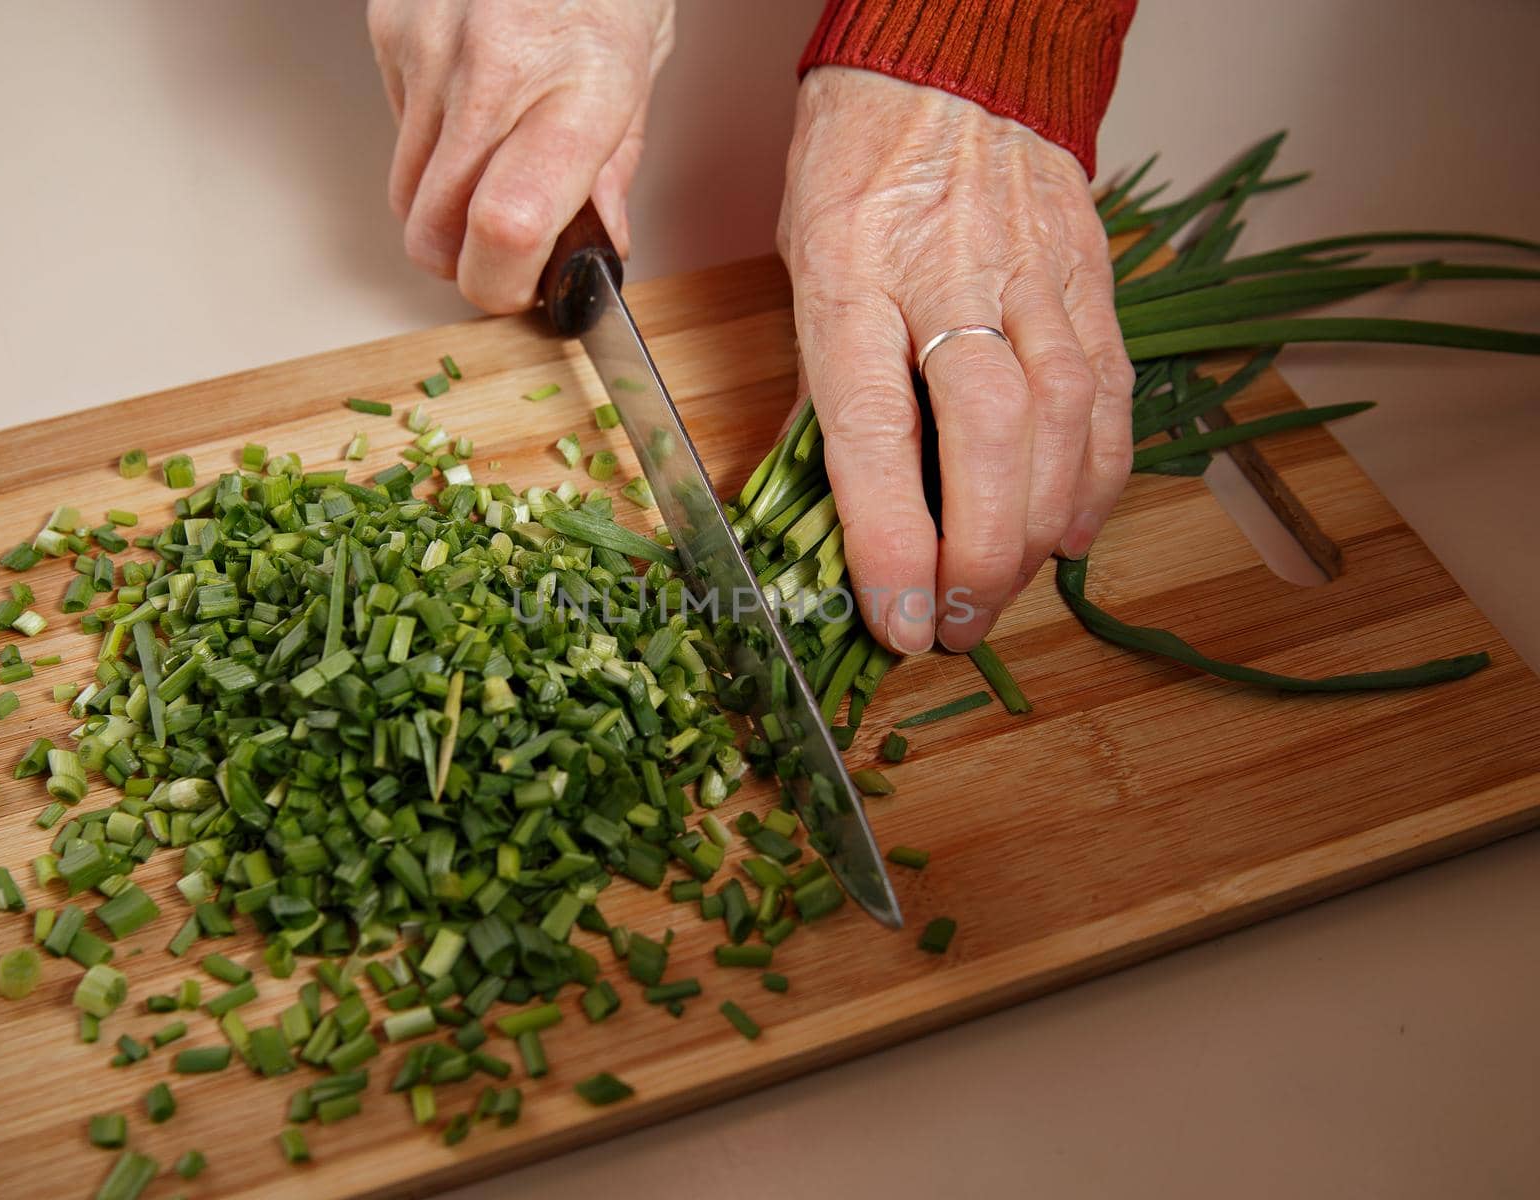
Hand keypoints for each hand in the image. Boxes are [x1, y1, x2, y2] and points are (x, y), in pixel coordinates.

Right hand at [367, 0, 673, 310]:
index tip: (524, 291)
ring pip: (406, 195)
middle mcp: (492, 75)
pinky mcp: (389, 33)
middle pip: (435, 234)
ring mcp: (428, 52)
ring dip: (446, 211)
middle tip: (509, 253)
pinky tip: (472, 105)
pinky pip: (396, 131)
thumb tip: (597, 246)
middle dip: (467, 266)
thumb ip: (613, 169)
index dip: (503, 286)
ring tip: (495, 170)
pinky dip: (430, 145)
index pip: (509, 227)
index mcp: (576, 91)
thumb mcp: (640, 69)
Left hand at [778, 67, 1133, 654]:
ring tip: (1008, 586)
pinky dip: (1099, 476)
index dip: (889, 537)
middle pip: (989, 433)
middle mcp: (950, 276)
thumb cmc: (860, 170)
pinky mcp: (1092, 281)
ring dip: (1040, 527)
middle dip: (981, 551)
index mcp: (854, 277)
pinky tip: (1075, 529)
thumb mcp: (808, 267)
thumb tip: (848, 504)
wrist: (955, 67)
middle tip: (959, 620)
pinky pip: (1113, 393)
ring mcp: (1035, 276)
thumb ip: (831, 383)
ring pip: (1064, 420)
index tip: (896, 617)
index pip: (873, 428)